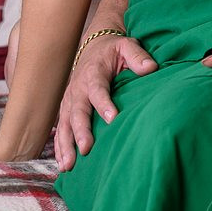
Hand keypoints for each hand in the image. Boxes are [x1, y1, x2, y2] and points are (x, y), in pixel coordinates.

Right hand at [55, 34, 156, 170]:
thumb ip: (137, 56)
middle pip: (78, 111)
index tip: (112, 118)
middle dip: (81, 131)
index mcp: (94, 73)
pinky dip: (60, 146)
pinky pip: (61, 128)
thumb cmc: (113, 49)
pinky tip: (63, 165)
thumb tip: (151, 67)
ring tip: (69, 165)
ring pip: (65, 123)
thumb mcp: (127, 46)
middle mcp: (78, 87)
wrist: (94, 45)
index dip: (104, 103)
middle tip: (86, 149)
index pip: (98, 89)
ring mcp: (70, 99)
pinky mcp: (67, 108)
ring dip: (66, 144)